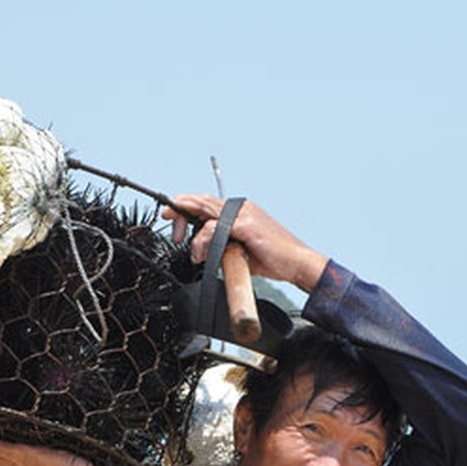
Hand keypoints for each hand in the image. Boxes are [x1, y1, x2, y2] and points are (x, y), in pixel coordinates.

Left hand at [162, 195, 328, 292]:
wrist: (298, 263)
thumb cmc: (274, 259)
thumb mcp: (241, 250)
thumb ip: (222, 245)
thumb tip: (204, 252)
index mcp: (239, 211)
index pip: (205, 203)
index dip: (185, 206)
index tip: (170, 216)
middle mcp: (240, 208)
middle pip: (201, 201)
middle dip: (179, 210)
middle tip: (168, 223)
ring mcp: (244, 215)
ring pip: (205, 213)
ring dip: (194, 236)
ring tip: (195, 255)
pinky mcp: (247, 226)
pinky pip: (215, 228)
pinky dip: (204, 241)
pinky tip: (203, 254)